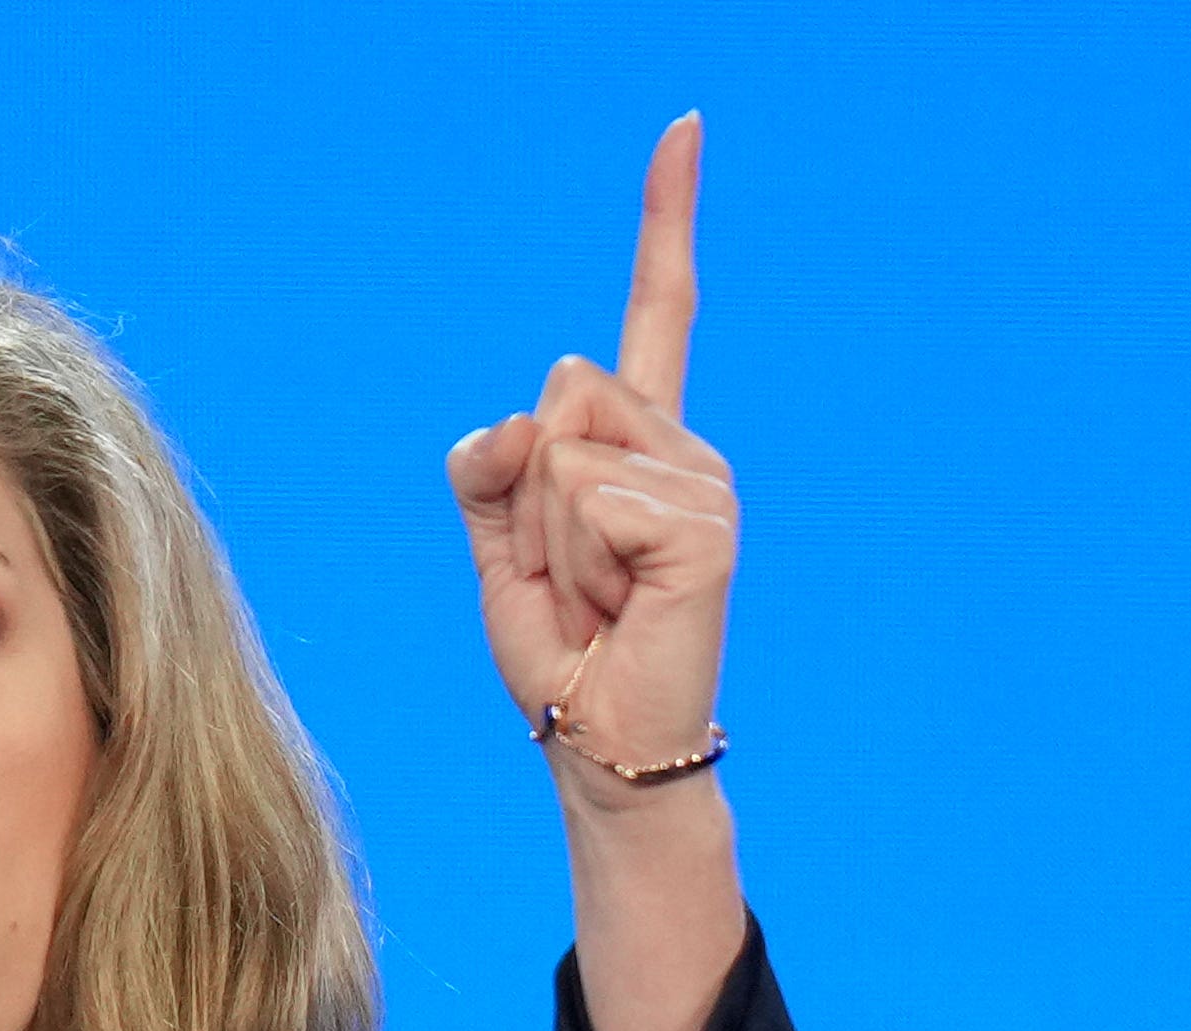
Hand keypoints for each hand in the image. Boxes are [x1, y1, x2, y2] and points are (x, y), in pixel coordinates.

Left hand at [445, 115, 741, 786]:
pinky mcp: (702, 529)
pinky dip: (577, 562)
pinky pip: (589, 499)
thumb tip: (520, 421)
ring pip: (566, 451)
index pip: (655, 310)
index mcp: (638, 439)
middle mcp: (682, 448)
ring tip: (597, 598)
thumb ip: (489, 469)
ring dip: (551, 540)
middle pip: (562, 389)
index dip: (667, 219)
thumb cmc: (558, 650)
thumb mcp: (496, 544)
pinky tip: (619, 606)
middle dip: (531, 493)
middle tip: (573, 575)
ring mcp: (702, 485)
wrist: (599, 744)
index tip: (685, 127)